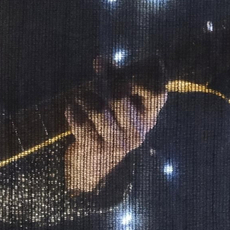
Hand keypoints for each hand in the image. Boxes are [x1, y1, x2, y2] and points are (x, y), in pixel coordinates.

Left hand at [62, 55, 167, 194]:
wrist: (92, 168)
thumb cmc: (108, 125)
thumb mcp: (119, 104)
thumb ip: (114, 79)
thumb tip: (100, 61)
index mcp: (148, 116)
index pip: (157, 92)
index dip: (138, 78)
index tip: (122, 74)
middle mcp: (137, 131)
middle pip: (119, 96)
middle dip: (102, 85)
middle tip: (94, 85)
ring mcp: (117, 143)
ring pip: (97, 108)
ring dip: (84, 98)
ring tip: (81, 99)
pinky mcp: (94, 150)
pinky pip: (80, 122)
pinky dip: (72, 111)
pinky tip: (72, 110)